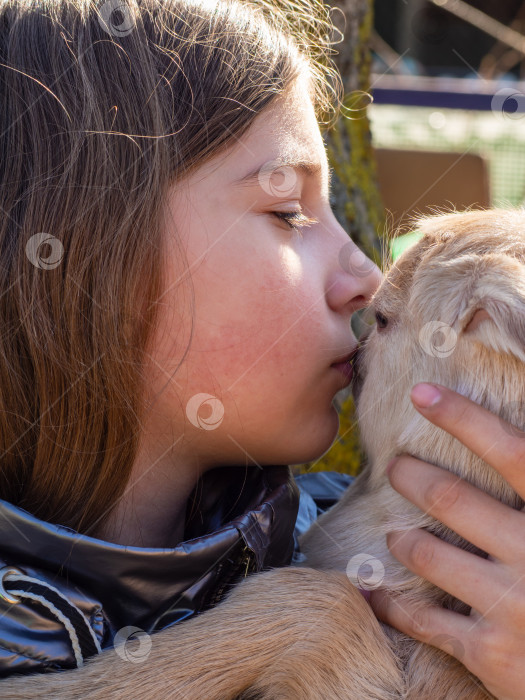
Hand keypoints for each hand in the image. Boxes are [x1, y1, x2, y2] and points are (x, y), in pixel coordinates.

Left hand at [368, 382, 524, 699]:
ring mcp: (511, 605)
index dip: (464, 418)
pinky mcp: (489, 652)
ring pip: (429, 554)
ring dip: (404, 538)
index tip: (423, 394)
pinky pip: (423, 620)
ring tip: (396, 533)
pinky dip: (392, 604)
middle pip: (453, 498)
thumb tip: (510, 451)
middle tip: (396, 467)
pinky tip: (374, 591)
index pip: (510, 453)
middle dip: (414, 476)